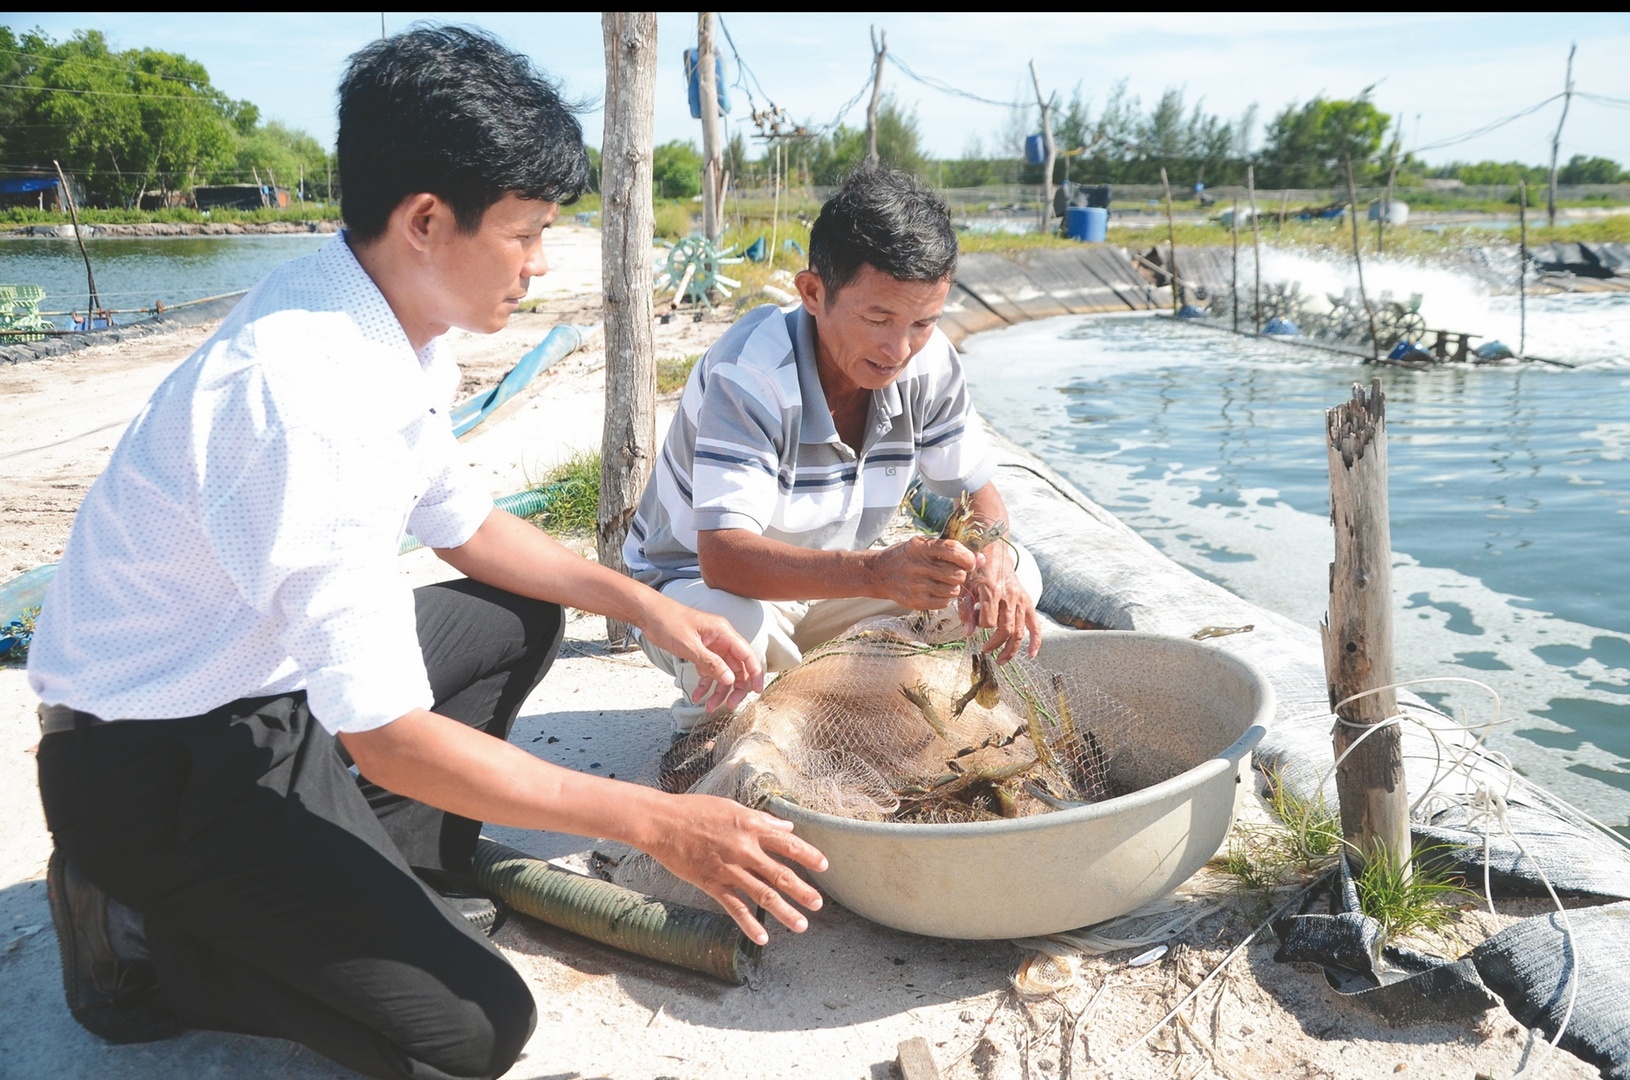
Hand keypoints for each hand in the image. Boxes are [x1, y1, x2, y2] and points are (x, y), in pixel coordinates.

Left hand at [639, 599, 764, 711]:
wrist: (649, 614)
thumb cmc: (668, 622)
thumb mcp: (689, 645)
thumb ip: (710, 663)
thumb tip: (729, 679)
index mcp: (724, 633)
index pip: (747, 655)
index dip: (755, 673)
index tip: (757, 691)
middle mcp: (721, 640)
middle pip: (737, 667)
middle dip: (735, 687)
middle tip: (729, 705)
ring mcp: (712, 646)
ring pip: (723, 672)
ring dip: (718, 690)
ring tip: (709, 706)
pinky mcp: (701, 652)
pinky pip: (708, 671)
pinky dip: (704, 685)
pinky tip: (697, 695)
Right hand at [645, 793, 827, 943]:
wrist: (661, 822)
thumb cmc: (695, 810)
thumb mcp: (732, 808)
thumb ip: (762, 820)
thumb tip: (787, 827)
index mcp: (750, 826)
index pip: (787, 843)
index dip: (808, 855)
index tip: (824, 865)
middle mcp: (744, 849)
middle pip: (780, 874)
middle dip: (802, 891)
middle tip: (818, 904)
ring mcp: (728, 869)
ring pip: (763, 894)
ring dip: (785, 911)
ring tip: (801, 925)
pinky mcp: (711, 883)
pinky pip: (735, 907)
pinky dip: (750, 924)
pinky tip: (763, 937)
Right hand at [870, 535, 977, 609]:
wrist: (880, 573)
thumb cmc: (909, 556)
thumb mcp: (926, 545)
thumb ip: (953, 551)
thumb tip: (982, 559)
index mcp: (921, 547)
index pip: (954, 551)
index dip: (968, 558)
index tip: (969, 561)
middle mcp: (918, 566)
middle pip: (957, 575)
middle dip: (961, 574)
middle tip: (954, 573)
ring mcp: (916, 586)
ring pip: (953, 591)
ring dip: (954, 587)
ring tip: (944, 582)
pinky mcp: (916, 602)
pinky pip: (944, 603)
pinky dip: (945, 598)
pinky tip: (936, 590)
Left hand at [962, 541, 1041, 662]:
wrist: (994, 552)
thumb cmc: (976, 570)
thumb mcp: (965, 586)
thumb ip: (966, 609)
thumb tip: (968, 633)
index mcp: (992, 591)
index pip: (988, 621)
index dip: (981, 628)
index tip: (975, 627)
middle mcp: (1009, 596)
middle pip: (1005, 629)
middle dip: (995, 644)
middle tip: (985, 650)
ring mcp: (1021, 599)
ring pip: (1020, 631)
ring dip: (1011, 649)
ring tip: (1001, 660)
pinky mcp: (1027, 601)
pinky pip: (1035, 624)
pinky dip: (1035, 640)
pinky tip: (1031, 654)